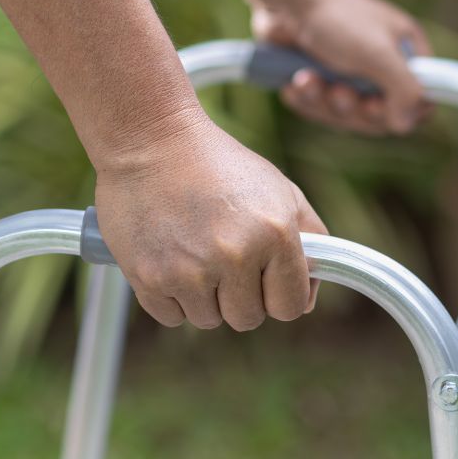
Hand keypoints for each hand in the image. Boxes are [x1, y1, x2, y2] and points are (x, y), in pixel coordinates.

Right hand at [94, 113, 326, 330]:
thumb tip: (308, 297)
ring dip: (203, 296)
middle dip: (239, 295)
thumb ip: (309, 240)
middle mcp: (234, 255)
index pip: (290, 307)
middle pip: (247, 319)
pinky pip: (171, 316)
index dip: (278, 294)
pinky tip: (167, 254)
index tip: (264, 276)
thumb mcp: (279, 190)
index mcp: (275, 233)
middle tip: (221, 254)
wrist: (150, 139)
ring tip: (192, 248)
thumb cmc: (218, 164)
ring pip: (208, 319)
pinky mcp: (149, 277)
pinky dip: (170, 295)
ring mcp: (189, 270)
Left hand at [255, 0, 432, 133]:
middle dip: (352, 108)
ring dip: (322, 101)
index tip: (377, 106)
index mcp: (405, 55)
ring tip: (307, 78)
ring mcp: (348, 74)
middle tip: (338, 91)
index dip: (402, 114)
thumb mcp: (379, 52)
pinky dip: (304, 98)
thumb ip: (404, 89)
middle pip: (377, 117)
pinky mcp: (318, 79)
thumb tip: (405, 125)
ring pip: (344, 115)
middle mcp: (381, 66)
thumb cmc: (338, 17)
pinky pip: (317, 109)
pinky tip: (294, 81)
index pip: (420, 102)